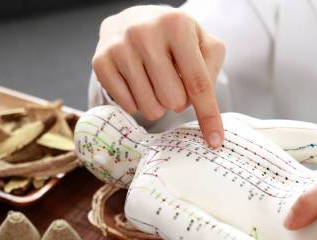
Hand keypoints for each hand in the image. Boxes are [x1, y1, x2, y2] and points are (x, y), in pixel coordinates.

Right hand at [93, 6, 225, 147]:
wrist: (132, 20)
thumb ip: (211, 74)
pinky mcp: (100, 61)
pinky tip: (137, 83)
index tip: (215, 141)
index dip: (208, 115)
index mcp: (176, 25)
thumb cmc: (173, 38)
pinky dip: (138, 102)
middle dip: (178, 101)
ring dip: (158, 104)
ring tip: (155, 83)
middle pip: (173, 100)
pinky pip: (128, 106)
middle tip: (172, 83)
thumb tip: (210, 120)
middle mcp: (145, 32)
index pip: (198, 82)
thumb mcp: (203, 44)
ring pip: (150, 107)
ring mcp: (119, 47)